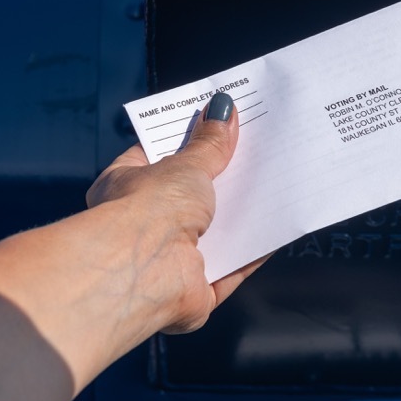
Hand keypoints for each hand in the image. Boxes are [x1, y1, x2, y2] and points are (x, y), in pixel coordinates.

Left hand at [85, 91, 265, 333]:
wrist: (144, 270)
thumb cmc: (148, 209)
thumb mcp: (185, 166)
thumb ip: (209, 144)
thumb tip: (223, 110)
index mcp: (123, 187)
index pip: (155, 156)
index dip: (186, 140)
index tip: (215, 123)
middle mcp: (142, 226)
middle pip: (190, 197)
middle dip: (220, 180)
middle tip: (253, 152)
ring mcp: (168, 260)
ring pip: (213, 234)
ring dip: (239, 216)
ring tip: (273, 184)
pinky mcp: (196, 290)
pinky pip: (233, 268)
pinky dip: (253, 252)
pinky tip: (277, 228)